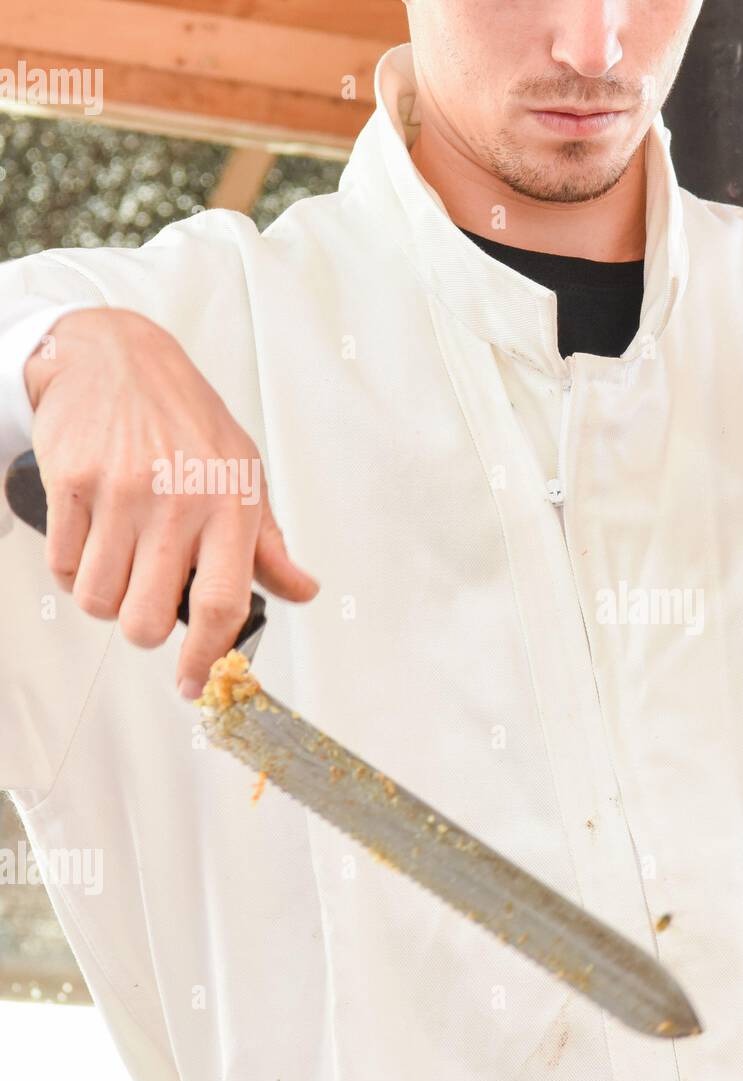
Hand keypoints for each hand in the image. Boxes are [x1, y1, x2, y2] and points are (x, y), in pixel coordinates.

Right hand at [24, 307, 317, 698]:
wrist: (118, 358)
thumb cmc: (187, 420)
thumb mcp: (245, 475)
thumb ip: (268, 543)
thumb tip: (301, 590)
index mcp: (230, 506)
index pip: (221, 604)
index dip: (207, 657)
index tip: (197, 684)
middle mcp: (177, 503)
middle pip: (147, 620)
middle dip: (146, 632)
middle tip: (150, 607)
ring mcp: (120, 494)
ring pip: (99, 601)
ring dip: (108, 602)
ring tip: (123, 568)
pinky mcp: (70, 484)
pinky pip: (64, 566)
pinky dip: (76, 572)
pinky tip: (95, 544)